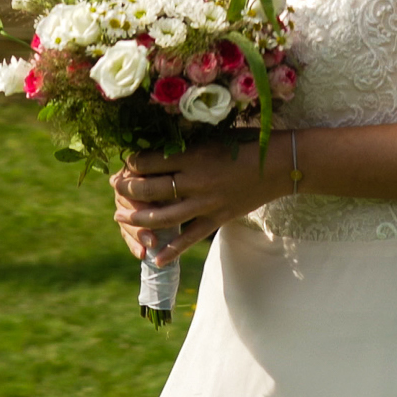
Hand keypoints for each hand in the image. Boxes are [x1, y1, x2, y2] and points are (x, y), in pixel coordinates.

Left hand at [110, 137, 288, 266]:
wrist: (280, 165)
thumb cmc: (245, 144)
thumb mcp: (210, 137)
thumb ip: (184, 146)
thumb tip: (152, 150)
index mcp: (193, 156)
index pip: (149, 161)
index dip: (131, 163)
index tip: (125, 163)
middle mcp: (196, 181)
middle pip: (149, 189)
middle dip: (127, 189)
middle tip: (115, 187)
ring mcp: (206, 204)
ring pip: (162, 217)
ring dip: (137, 219)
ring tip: (120, 217)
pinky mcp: (217, 220)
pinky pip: (189, 239)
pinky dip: (171, 251)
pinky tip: (155, 259)